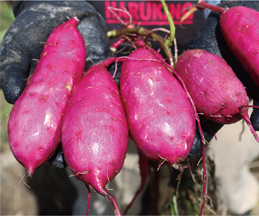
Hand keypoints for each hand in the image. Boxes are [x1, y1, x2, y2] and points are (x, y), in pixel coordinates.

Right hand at [0, 1, 114, 167]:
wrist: (63, 8)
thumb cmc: (34, 29)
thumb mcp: (16, 49)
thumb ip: (12, 71)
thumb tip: (13, 96)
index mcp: (47, 100)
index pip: (47, 129)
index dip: (48, 146)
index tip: (52, 160)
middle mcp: (69, 98)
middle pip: (73, 129)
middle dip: (76, 149)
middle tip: (79, 165)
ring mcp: (90, 88)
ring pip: (96, 117)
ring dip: (101, 136)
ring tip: (104, 154)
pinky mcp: (108, 76)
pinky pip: (116, 95)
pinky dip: (122, 110)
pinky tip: (129, 127)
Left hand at [187, 0, 258, 156]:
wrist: (236, 7)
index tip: (258, 123)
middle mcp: (242, 88)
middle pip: (237, 113)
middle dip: (229, 125)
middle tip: (219, 130)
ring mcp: (220, 83)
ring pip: (212, 110)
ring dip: (202, 126)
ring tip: (191, 144)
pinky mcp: (199, 74)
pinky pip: (191, 94)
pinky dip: (187, 109)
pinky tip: (181, 120)